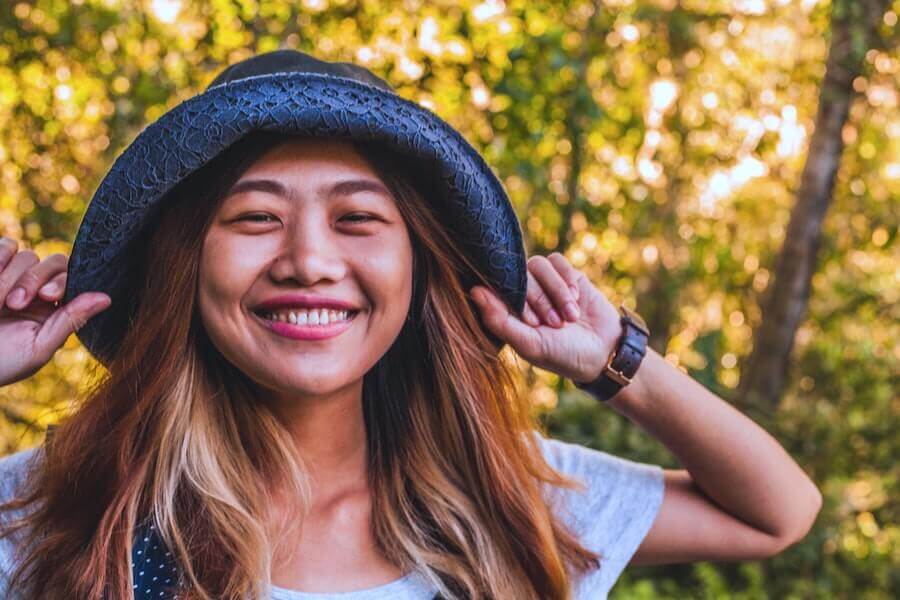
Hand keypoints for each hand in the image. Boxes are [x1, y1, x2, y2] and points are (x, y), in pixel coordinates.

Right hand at [0, 237, 110, 386]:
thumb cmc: (3, 363)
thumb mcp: (38, 348)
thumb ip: (71, 320)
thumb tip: (106, 298)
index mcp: (55, 308)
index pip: (71, 280)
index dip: (61, 282)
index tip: (46, 296)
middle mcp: (37, 289)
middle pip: (53, 263)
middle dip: (33, 280)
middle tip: (15, 304)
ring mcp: (13, 276)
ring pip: (26, 255)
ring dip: (9, 278)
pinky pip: (6, 247)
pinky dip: (0, 259)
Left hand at [469, 252, 623, 383]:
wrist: (604, 352)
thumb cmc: (562, 355)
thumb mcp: (530, 344)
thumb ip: (500, 321)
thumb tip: (473, 291)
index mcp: (509, 311)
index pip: (497, 287)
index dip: (517, 301)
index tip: (534, 323)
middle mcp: (524, 293)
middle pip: (521, 275)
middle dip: (541, 300)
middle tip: (556, 324)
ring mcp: (545, 282)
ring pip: (538, 264)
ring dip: (556, 290)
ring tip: (570, 316)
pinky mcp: (566, 274)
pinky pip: (557, 260)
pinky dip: (567, 280)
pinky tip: (577, 301)